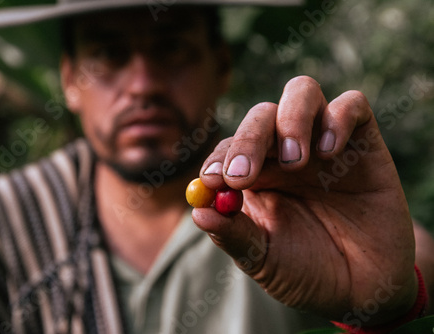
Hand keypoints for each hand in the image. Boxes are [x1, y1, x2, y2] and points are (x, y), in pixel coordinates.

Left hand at [192, 76, 417, 324]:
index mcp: (255, 175)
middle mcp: (285, 153)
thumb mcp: (262, 259)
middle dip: (248, 139)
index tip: (212, 180)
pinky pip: (352, 105)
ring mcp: (324, 143)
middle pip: (260, 116)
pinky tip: (329, 154)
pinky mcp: (363, 142)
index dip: (218, 158)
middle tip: (243, 174)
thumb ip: (232, 234)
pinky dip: (337, 119)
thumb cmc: (304, 273)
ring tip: (295, 162)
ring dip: (291, 120)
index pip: (228, 147)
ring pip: (301, 92)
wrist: (360, 292)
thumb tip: (198, 211)